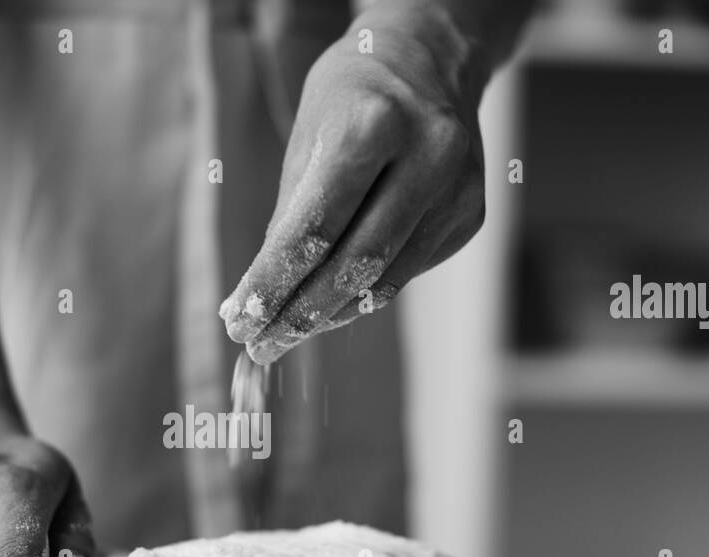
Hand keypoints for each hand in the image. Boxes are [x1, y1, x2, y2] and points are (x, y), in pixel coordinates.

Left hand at [220, 0, 486, 363]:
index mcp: (375, 126)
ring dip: (327, 317)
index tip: (238, 323)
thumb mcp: (307, 138)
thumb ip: (287, 220)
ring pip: (383, 282)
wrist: (431, 60)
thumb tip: (253, 302)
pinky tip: (330, 304)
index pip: (313, 230)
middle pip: (353, 266)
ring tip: (283, 335)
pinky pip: (405, 274)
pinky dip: (362, 295)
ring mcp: (458, 191)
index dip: (272, 285)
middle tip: (259, 345)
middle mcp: (427, 158)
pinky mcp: (470, 217)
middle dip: (298, 315)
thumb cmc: (352, 99)